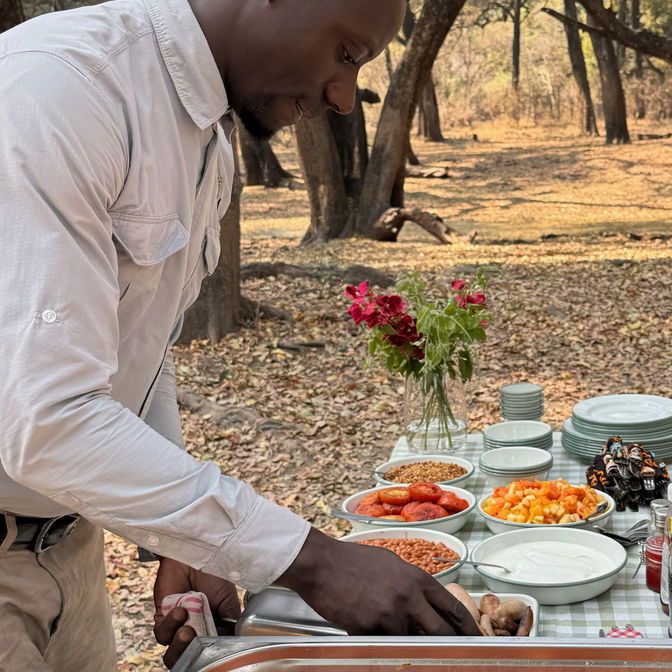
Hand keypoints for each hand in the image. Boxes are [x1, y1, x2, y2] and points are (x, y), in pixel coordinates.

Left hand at [153, 557, 240, 668]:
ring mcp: (177, 627)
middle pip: (189, 658)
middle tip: (198, 640)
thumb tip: (233, 644)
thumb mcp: (229, 600)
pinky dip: (170, 625)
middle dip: (192, 654)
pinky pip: (161, 634)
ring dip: (179, 646)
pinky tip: (179, 610)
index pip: (211, 652)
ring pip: (173, 654)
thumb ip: (231, 624)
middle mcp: (195, 632)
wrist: (195, 553)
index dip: (212, 654)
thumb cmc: (214, 573)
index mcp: (213, 630)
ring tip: (187, 631)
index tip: (216, 646)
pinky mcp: (161, 619)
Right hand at [277, 527, 480, 635]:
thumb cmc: (353, 561)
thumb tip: (425, 603)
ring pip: (412, 643)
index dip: (466, 627)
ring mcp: (391, 614)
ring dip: (407, 644)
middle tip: (454, 657)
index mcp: (417, 578)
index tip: (474, 639)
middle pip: (442, 632)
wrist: (322, 563)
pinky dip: (381, 644)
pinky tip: (368, 630)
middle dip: (449, 647)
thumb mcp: (391, 564)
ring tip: (394, 635)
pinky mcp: (371, 629)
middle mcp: (409, 596)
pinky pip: (384, 646)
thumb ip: (411, 584)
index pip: (453, 608)